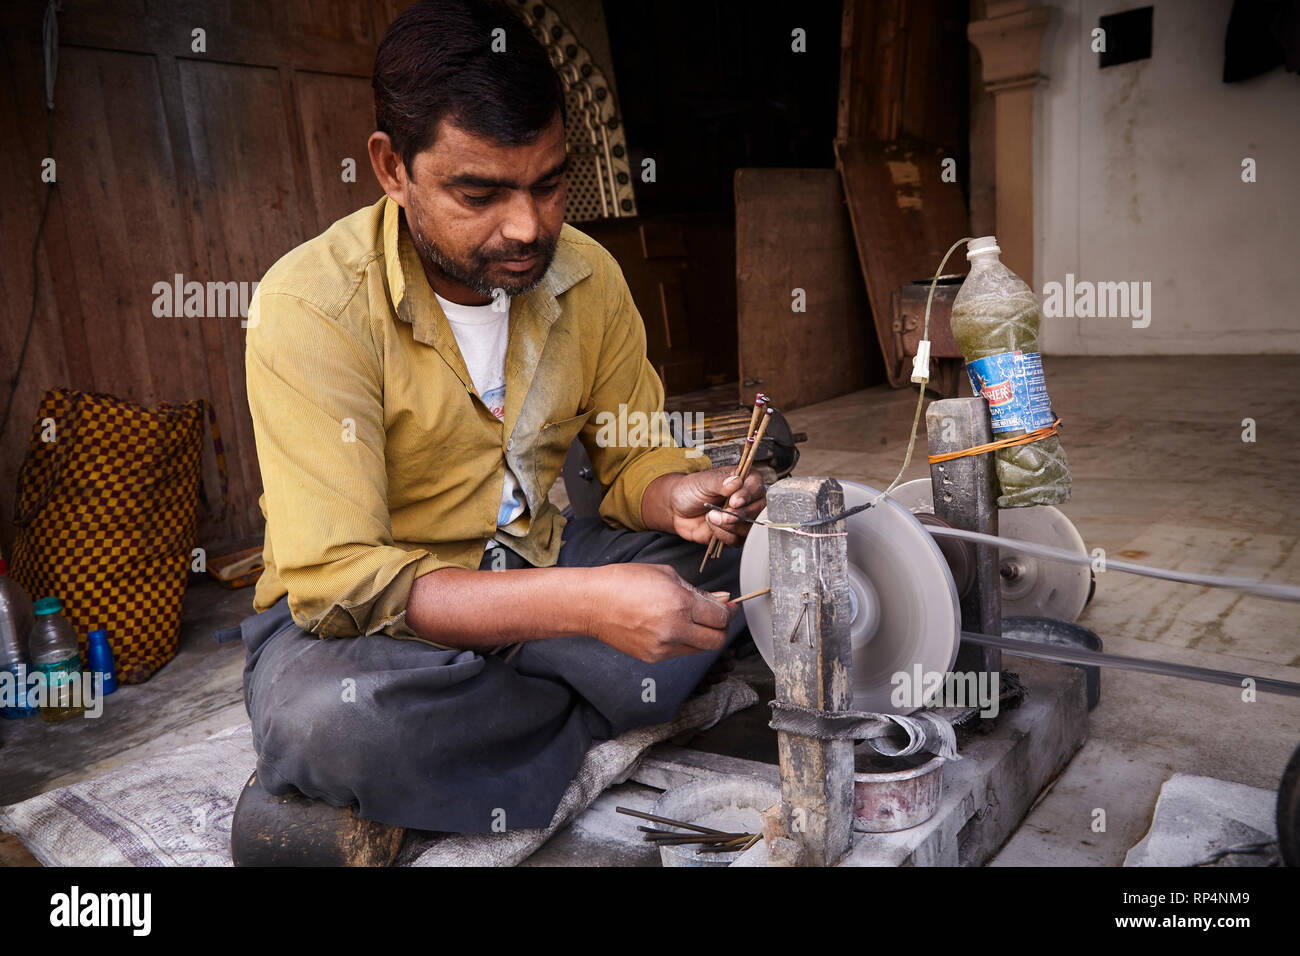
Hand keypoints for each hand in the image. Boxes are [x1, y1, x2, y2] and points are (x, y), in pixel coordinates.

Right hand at [588, 564, 735, 661]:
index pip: (720, 616)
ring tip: (689, 620)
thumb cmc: (624, 581)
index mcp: (680, 603)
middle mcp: (674, 629)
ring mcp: (663, 647)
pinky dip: (682, 641)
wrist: (592, 603)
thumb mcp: (666, 575)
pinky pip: (679, 652)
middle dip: (721, 628)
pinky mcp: (653, 657)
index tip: (728, 607)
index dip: (729, 611)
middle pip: (716, 640)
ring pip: (699, 649)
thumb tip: (721, 599)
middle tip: (716, 617)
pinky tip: (670, 627)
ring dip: (702, 636)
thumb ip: (697, 590)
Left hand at [662, 468, 766, 547]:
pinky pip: (738, 540)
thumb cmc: (691, 489)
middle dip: (740, 514)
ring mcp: (743, 518)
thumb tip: (736, 482)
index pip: (757, 487)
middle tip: (724, 513)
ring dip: (730, 526)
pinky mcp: (735, 533)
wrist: (677, 508)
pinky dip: (723, 535)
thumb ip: (720, 482)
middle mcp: (748, 499)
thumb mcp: (703, 481)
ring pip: (750, 527)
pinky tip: (711, 525)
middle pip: (759, 510)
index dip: (748, 495)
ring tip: (712, 517)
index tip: (734, 501)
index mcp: (744, 480)